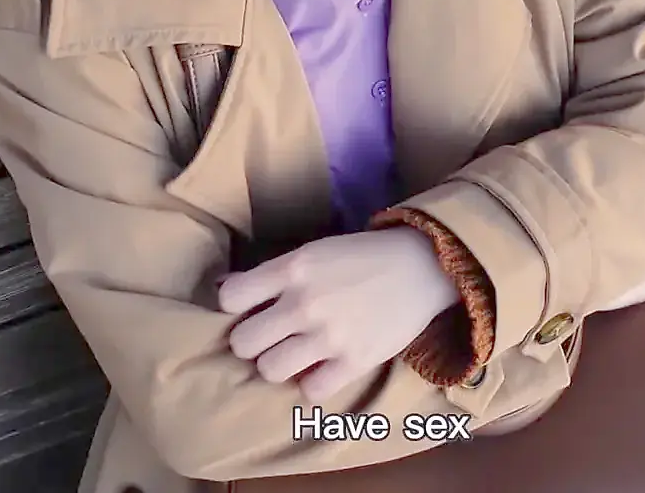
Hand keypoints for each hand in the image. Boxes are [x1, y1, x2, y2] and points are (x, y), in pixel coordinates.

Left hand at [218, 227, 459, 402]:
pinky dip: (312, 383)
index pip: (230, 299)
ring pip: (270, 370)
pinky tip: (321, 368)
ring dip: (277, 365)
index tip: (248, 309)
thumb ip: (272, 274)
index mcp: (293, 269)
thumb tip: (224, 290)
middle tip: (269, 337)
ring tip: (293, 355)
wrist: (421, 267)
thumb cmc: (361, 257)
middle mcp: (305, 303)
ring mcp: (329, 336)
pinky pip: (310, 391)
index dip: (233, 307)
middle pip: (243, 342)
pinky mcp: (354, 362)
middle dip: (252, 342)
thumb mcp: (313, 252)